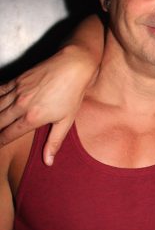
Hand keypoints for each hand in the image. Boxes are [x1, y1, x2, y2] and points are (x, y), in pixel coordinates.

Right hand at [0, 45, 95, 164]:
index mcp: (33, 118)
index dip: (1, 141)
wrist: (72, 67)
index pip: (10, 134)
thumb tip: (48, 162)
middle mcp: (21, 105)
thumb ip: (54, 142)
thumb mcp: (66, 121)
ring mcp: (17, 91)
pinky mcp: (17, 80)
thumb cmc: (72, 95)